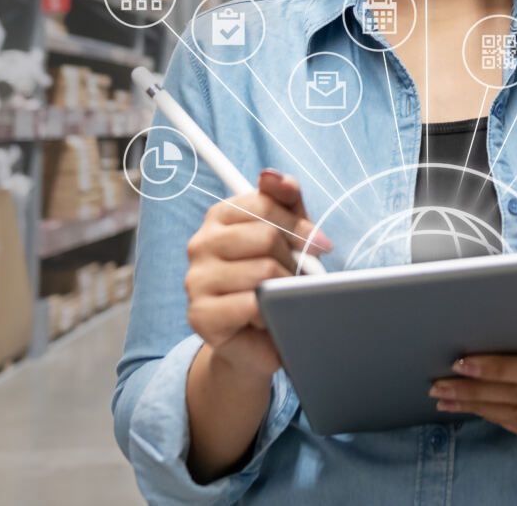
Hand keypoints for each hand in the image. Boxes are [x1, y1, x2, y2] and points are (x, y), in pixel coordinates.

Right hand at [184, 169, 330, 380]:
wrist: (258, 342)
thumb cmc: (274, 281)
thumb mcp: (288, 235)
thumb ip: (285, 200)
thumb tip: (271, 175)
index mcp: (219, 216)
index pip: (265, 202)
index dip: (300, 225)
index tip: (321, 245)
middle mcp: (200, 243)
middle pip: (266, 236)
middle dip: (294, 260)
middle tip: (299, 278)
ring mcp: (195, 279)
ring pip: (263, 271)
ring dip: (285, 288)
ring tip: (282, 297)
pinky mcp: (200, 314)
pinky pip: (252, 304)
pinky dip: (271, 313)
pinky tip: (269, 318)